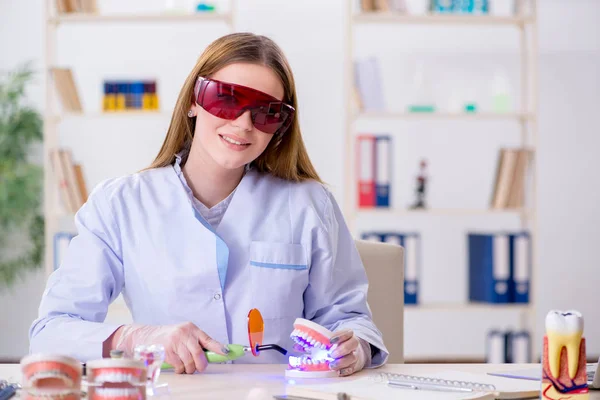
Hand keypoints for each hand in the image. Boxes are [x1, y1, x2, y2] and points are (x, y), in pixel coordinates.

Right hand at [108, 322, 228, 373]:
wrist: (146, 336)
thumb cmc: (169, 337)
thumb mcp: (184, 335)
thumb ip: (196, 342)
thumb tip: (214, 353)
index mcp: (191, 328)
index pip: (208, 339)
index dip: (218, 347)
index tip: (226, 352)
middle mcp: (184, 333)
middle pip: (199, 354)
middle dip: (201, 365)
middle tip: (200, 368)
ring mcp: (174, 342)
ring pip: (189, 362)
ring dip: (189, 368)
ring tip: (186, 367)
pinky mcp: (166, 351)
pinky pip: (179, 366)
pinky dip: (180, 369)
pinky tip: (177, 365)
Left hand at [328, 330, 367, 376]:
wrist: (353, 352)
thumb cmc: (340, 343)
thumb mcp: (336, 337)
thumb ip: (327, 338)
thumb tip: (311, 338)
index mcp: (349, 334)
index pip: (347, 333)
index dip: (339, 336)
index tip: (330, 341)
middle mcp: (354, 344)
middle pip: (352, 344)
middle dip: (341, 350)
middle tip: (331, 355)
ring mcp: (356, 354)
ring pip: (352, 357)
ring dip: (341, 362)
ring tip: (332, 365)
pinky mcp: (355, 365)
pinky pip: (352, 368)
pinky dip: (344, 370)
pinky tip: (338, 372)